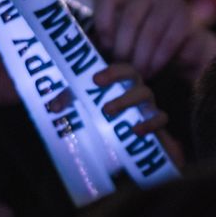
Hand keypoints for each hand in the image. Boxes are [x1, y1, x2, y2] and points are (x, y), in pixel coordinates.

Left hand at [48, 62, 179, 170]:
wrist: (122, 149)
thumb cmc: (102, 119)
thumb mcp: (83, 108)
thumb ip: (69, 102)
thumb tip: (53, 107)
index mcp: (119, 83)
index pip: (118, 67)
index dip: (110, 70)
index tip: (95, 79)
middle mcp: (134, 89)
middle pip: (133, 73)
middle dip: (117, 77)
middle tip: (97, 86)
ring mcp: (147, 105)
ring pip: (145, 93)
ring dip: (127, 100)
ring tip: (107, 112)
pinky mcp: (157, 124)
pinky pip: (161, 118)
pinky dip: (151, 123)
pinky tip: (137, 131)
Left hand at [92, 0, 215, 82]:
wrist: (179, 44)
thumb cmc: (139, 41)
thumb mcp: (119, 35)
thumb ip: (104, 37)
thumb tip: (86, 48)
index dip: (104, 24)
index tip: (104, 47)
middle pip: (130, 18)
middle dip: (124, 48)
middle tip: (121, 68)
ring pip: (150, 32)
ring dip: (141, 57)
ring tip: (136, 74)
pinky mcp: (184, 15)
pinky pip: (169, 40)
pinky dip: (158, 59)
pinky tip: (151, 70)